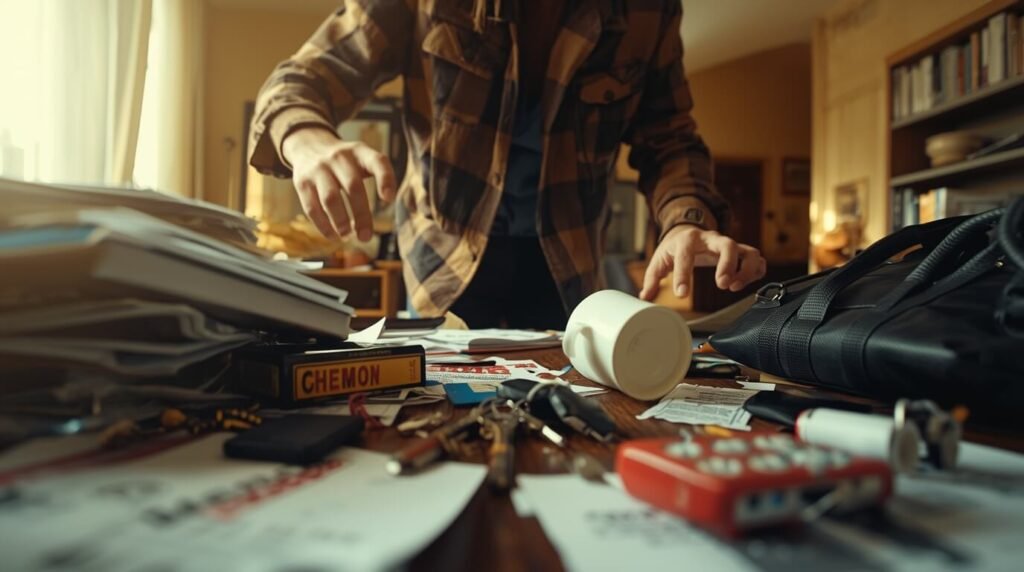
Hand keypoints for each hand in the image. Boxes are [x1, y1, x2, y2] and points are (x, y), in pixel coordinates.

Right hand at [282, 127, 397, 240]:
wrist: (309, 145)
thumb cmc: (346, 161)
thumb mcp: (363, 158)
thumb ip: (380, 174)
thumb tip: (389, 205)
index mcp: (360, 152)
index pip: (377, 161)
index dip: (385, 179)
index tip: (388, 199)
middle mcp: (339, 158)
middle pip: (353, 187)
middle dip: (361, 215)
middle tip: (366, 236)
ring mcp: (319, 169)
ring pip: (330, 198)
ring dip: (340, 221)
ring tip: (347, 236)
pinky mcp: (302, 182)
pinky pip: (312, 207)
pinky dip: (323, 225)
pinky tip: (332, 236)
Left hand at [639, 225, 766, 300]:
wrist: (687, 230)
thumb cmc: (674, 247)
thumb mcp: (659, 260)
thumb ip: (652, 279)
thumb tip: (645, 297)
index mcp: (687, 241)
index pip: (686, 255)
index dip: (683, 275)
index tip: (681, 294)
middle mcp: (711, 239)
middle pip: (728, 245)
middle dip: (727, 265)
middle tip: (722, 285)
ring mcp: (727, 244)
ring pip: (748, 251)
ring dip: (745, 270)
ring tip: (733, 286)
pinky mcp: (739, 251)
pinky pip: (755, 258)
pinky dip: (756, 271)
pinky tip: (744, 283)